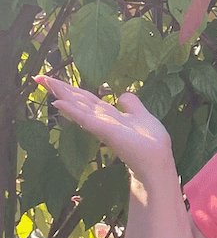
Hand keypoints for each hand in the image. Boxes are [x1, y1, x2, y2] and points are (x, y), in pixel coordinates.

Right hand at [35, 76, 172, 180]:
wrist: (157, 161)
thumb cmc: (151, 142)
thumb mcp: (143, 116)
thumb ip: (132, 105)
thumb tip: (121, 95)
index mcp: (109, 115)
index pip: (86, 99)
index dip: (72, 89)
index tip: (54, 79)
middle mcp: (101, 119)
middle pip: (77, 100)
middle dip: (59, 88)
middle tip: (38, 77)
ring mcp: (101, 125)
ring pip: (77, 105)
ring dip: (61, 93)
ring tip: (42, 81)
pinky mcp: (104, 131)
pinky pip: (85, 119)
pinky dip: (72, 110)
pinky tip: (58, 103)